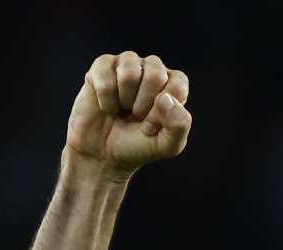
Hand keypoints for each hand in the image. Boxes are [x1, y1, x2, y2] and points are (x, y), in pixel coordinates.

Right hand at [65, 51, 191, 179]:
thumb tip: (165, 99)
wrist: (103, 152)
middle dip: (143, 104)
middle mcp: (153, 69)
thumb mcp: (168, 145)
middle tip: (136, 116)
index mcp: (174, 84)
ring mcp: (127, 64)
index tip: (151, 126)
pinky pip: (105, 75)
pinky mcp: (103, 65)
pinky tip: (107, 105)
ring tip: (123, 109)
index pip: (177, 85)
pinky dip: (105, 99)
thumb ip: (179, 125)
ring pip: (129, 72)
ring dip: (124, 99)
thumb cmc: (138, 144)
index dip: (163, 111)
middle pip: (155, 74)